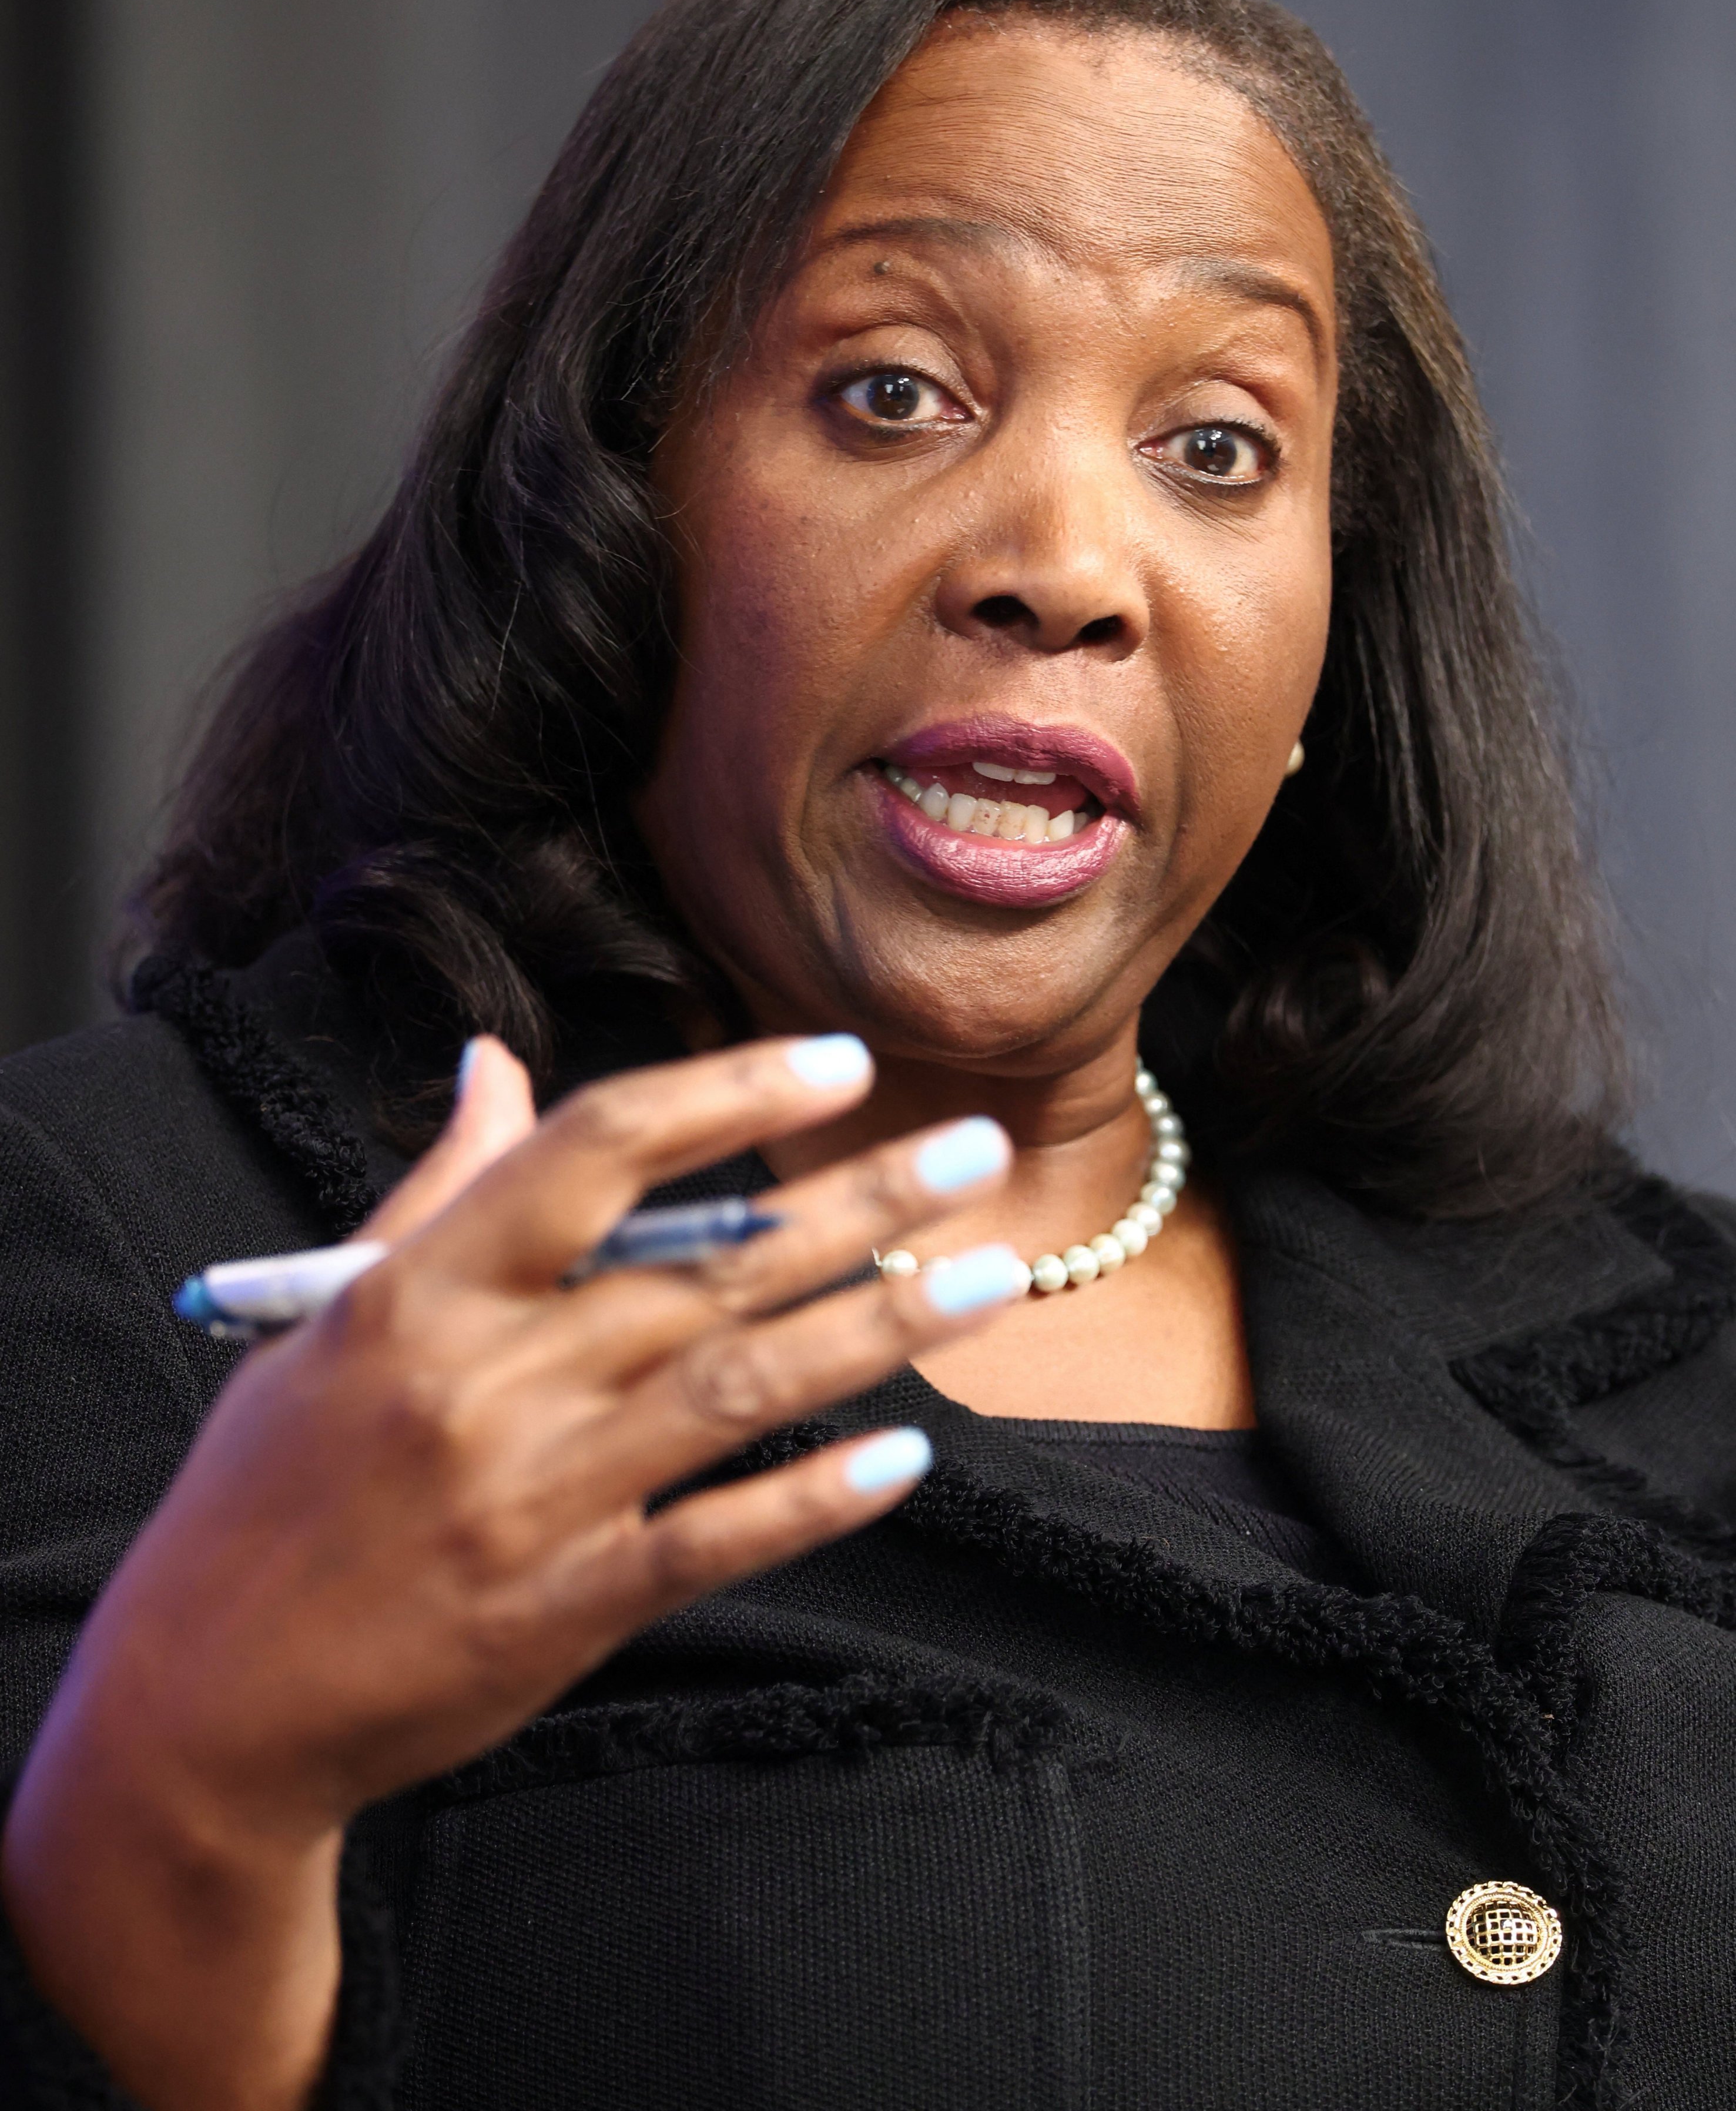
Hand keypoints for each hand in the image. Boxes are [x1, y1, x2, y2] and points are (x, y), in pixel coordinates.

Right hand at [2, 1033, 1021, 2110]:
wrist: (203, 1708)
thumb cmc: (264, 1491)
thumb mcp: (327, 1316)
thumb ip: (433, 1187)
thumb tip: (496, 1062)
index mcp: (420, 1290)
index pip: (598, 1149)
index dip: (729, 1093)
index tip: (838, 1062)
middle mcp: (486, 1382)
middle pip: (706, 1265)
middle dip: (858, 1198)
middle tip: (981, 1149)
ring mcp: (530, 1501)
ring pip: (737, 1389)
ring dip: (878, 1326)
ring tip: (989, 1273)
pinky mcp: (561, 1611)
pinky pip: (712, 1541)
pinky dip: (812, 1498)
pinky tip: (907, 1454)